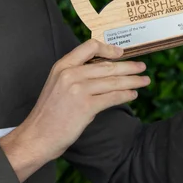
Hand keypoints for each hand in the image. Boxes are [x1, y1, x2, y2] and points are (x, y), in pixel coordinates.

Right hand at [0, 39, 149, 181]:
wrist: (38, 135)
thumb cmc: (48, 113)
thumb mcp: (57, 84)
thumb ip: (76, 75)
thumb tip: (103, 72)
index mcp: (62, 66)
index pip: (89, 47)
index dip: (108, 48)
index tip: (120, 53)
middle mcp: (70, 74)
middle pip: (107, 65)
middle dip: (129, 67)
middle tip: (142, 67)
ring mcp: (78, 90)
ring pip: (113, 81)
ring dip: (132, 81)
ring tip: (144, 81)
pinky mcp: (86, 106)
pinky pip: (112, 97)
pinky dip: (125, 95)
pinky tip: (132, 94)